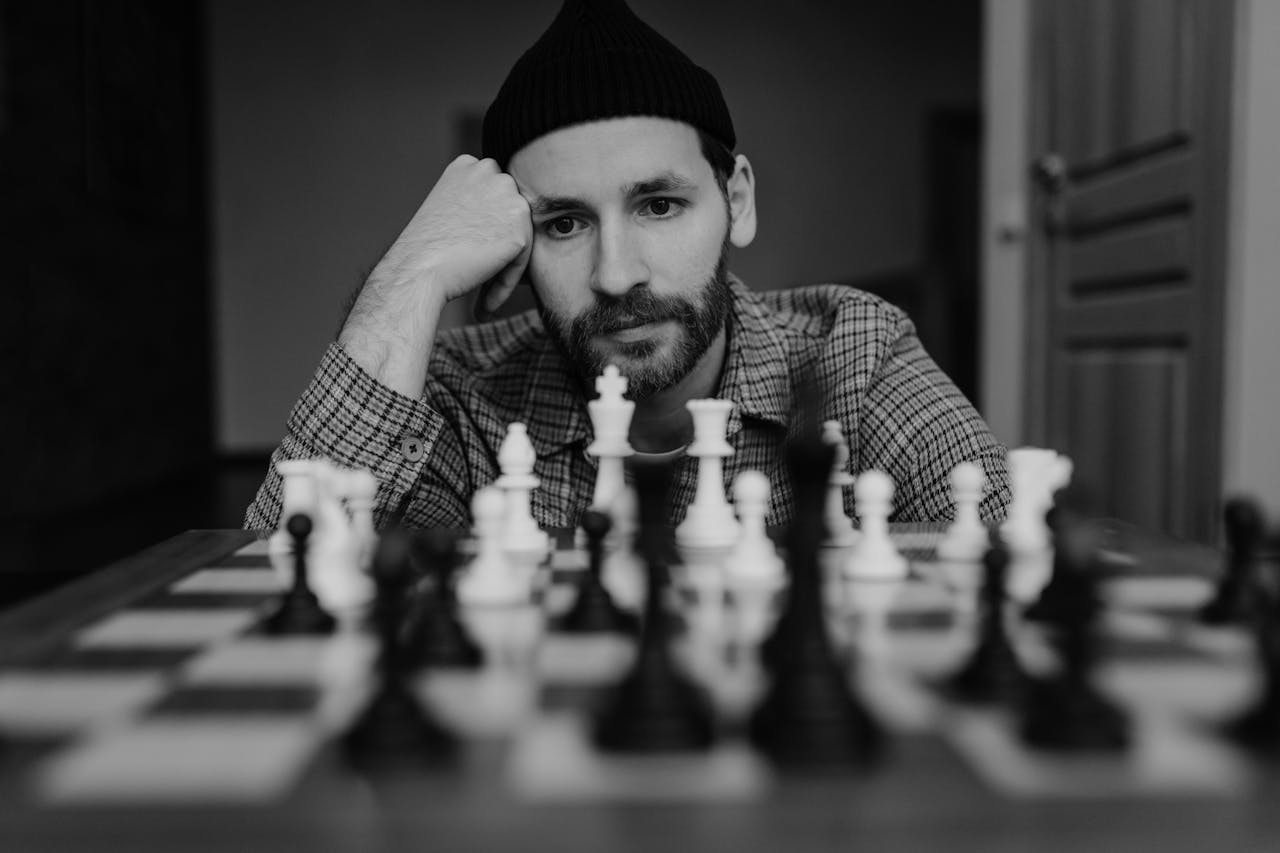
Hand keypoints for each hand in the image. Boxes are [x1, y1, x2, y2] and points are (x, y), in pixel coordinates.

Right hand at [337, 155, 531, 395]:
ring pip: (519, 238)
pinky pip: (522, 261)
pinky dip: (505, 284)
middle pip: (510, 216)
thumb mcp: (445, 209)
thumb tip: (498, 225)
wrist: (416, 271)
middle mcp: (490, 173)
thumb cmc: (422, 251)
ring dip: (504, 268)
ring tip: (482, 299)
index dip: (486, 231)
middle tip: (481, 283)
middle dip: (500, 246)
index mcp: (468, 165)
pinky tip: (485, 304)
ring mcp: (508, 199)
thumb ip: (473, 206)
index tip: (472, 257)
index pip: (494, 198)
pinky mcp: (520, 230)